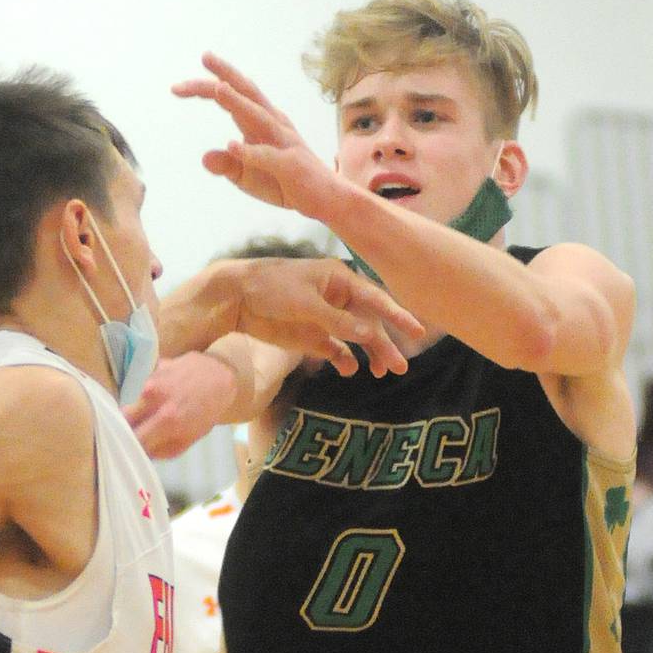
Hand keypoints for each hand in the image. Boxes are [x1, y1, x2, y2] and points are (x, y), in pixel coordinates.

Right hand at [125, 353, 237, 458]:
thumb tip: (143, 453)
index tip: (130, 449)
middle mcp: (154, 396)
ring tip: (159, 408)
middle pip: (124, 416)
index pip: (133, 437)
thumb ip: (163, 450)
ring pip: (135, 400)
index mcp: (165, 419)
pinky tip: (167, 391)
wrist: (222, 377)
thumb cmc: (207, 412)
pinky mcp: (155, 365)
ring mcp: (153, 378)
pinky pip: (146, 384)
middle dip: (127, 426)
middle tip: (135, 431)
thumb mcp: (189, 439)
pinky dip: (152, 392)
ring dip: (142, 408)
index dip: (130, 445)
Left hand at [173, 53, 340, 218]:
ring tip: (218, 89)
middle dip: (226, 75)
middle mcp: (273, 125)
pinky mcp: (291, 166)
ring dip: (238, 103)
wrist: (326, 201)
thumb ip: (227, 165)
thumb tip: (204, 158)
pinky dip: (251, 151)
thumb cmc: (285, 183)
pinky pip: (269, 157)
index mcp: (261, 123)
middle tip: (205, 56)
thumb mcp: (247, 176)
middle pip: (249, 93)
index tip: (176, 87)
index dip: (205, 88)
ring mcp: (284, 143)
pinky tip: (232, 146)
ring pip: (259, 117)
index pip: (231, 98)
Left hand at [231, 257, 422, 377]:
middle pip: (370, 322)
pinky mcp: (312, 336)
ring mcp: (326, 318)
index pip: (375, 298)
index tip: (417, 331)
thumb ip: (337, 320)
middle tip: (401, 366)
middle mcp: (337, 298)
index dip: (397, 315)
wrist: (235, 298)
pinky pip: (337, 350)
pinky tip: (350, 369)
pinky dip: (345, 360)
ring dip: (371, 353)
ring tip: (383, 372)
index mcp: (339, 279)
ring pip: (357, 338)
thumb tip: (370, 335)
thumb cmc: (270, 287)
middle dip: (386, 343)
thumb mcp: (305, 302)